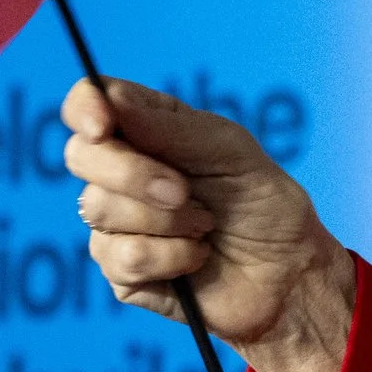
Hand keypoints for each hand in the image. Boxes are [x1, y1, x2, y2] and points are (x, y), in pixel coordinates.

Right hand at [64, 78, 354, 371]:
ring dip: (168, 221)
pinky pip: (123, 257)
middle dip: (133, 174)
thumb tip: (108, 98)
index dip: (85, 109)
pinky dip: (172, 256)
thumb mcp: (231, 152)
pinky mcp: (122, 270)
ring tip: (207, 226)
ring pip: (99, 209)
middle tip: (184, 191)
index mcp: (148, 130)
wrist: (289, 273)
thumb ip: (171, 127)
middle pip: (82, 156)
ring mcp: (116, 223)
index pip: (90, 104)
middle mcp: (122, 172)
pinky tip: (197, 257)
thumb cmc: (264, 204)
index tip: (101, 126)